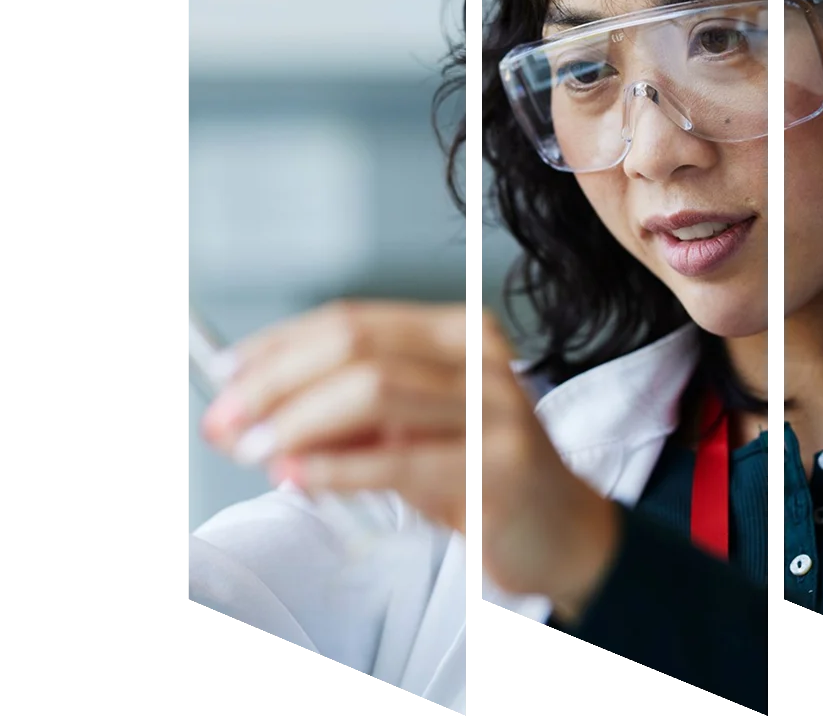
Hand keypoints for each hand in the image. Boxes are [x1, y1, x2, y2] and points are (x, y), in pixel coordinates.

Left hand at [200, 300, 620, 620]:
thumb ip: (343, 419)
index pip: (354, 322)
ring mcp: (495, 408)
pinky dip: (334, 468)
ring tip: (255, 449)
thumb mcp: (412, 433)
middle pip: (358, 349)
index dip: (279, 346)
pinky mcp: (498, 464)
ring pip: (373, 392)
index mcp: (459, 335)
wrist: (566, 531)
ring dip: (297, 423)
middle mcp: (481, 358)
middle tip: (228, 418)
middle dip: (277, 383)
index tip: (227, 375)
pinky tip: (297, 476)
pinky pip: (398, 459)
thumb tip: (252, 414)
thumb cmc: (484, 476)